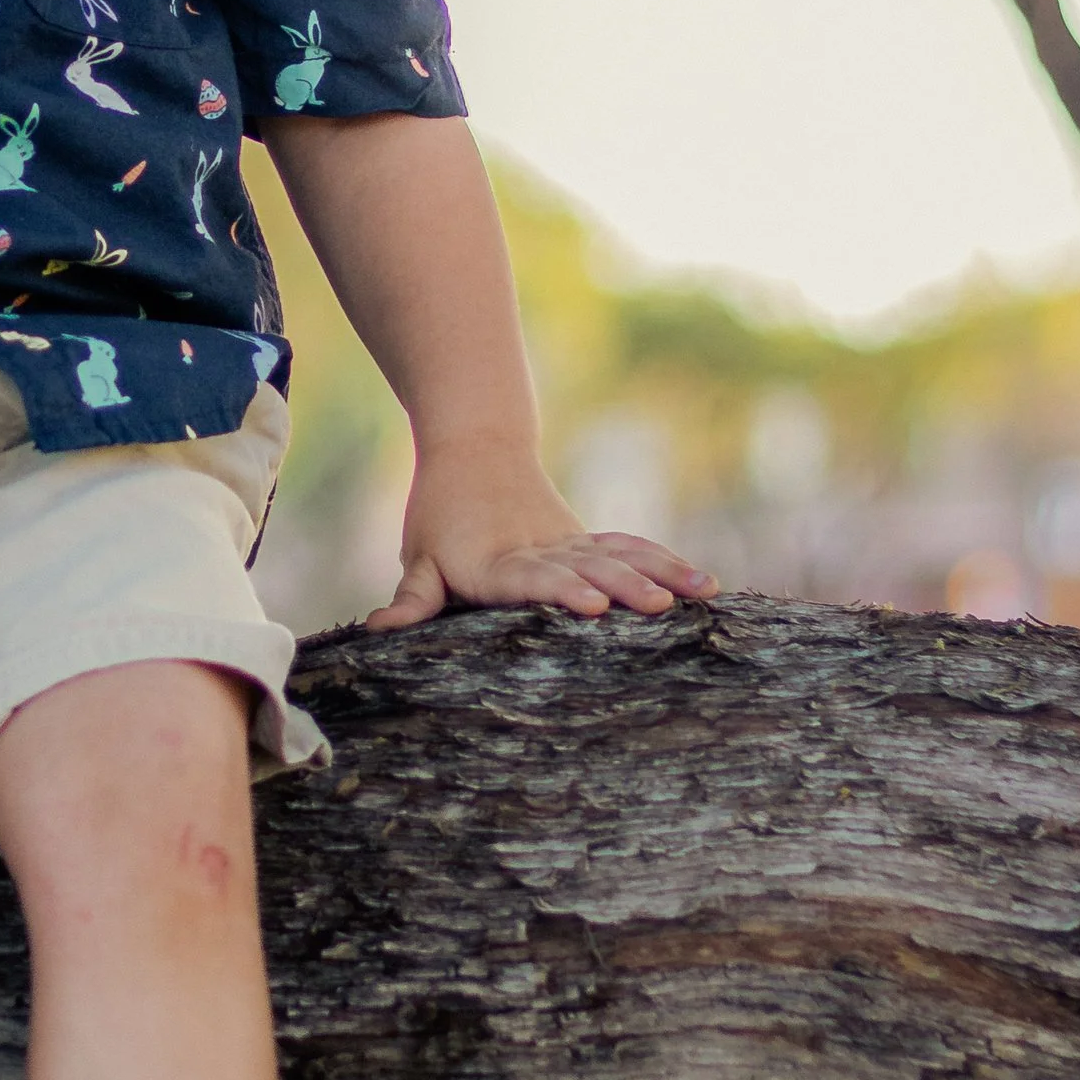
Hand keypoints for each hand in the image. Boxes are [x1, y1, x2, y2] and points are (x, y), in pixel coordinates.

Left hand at [364, 457, 716, 632]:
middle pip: (584, 568)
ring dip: (658, 574)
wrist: (475, 449)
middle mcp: (540, 552)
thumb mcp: (421, 556)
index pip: (529, 580)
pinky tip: (700, 583)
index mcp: (496, 564)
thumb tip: (379, 630)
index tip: (592, 604)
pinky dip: (664, 562)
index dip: (560, 591)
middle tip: (658, 608)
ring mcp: (569, 545)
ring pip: (617, 556)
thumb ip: (413, 600)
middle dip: (623, 587)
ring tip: (699, 593)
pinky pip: (630, 548)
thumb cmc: (441, 515)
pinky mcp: (586, 541)